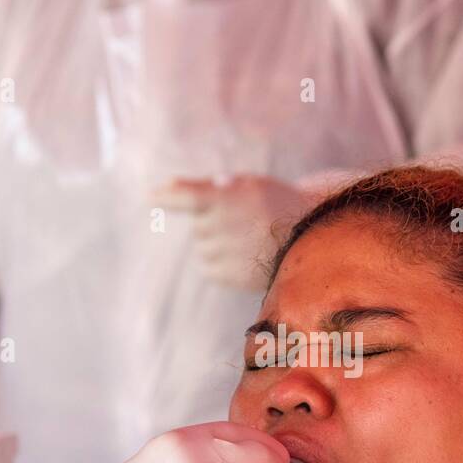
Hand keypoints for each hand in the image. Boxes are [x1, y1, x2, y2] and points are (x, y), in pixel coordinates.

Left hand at [153, 174, 305, 290]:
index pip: (189, 196)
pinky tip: (245, 255)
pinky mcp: (233, 276)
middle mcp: (227, 224)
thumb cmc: (274, 205)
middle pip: (199, 226)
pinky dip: (221, 262)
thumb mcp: (247, 186)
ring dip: (218, 242)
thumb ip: (210, 188)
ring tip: (249, 239)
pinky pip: (209, 268)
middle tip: (244, 220)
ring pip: (203, 248)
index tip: (150, 197)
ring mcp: (230, 252)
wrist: (311, 236)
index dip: (168, 196)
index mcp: (230, 197)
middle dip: (213, 221)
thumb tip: (165, 191)